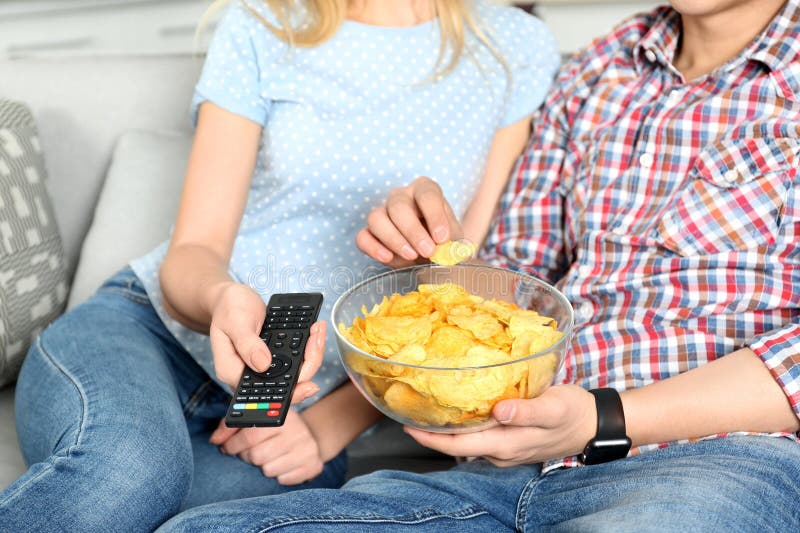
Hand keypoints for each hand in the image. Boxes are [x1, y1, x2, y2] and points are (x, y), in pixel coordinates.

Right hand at [210, 281, 326, 394]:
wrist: (230, 297)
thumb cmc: (228, 308)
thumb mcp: (235, 322)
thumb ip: (247, 343)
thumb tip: (263, 365)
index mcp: (233, 372)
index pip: (265, 394)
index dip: (290, 393)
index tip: (309, 383)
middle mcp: (250, 375)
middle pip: (287, 384)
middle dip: (308, 363)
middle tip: (317, 338)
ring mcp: (263, 367)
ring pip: (296, 371)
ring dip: (312, 353)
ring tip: (317, 330)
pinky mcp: (274, 358)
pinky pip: (296, 359)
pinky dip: (308, 346)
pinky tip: (314, 332)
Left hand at [210, 409, 323, 484]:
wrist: (307, 438)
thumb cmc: (274, 430)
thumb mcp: (256, 419)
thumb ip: (231, 426)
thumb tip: (215, 440)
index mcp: (282, 415)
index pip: (252, 433)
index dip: (234, 444)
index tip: (227, 448)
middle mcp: (297, 430)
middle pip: (257, 455)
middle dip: (246, 457)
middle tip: (249, 453)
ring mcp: (307, 448)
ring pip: (268, 470)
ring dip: (262, 467)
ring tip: (267, 458)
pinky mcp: (313, 465)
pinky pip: (283, 480)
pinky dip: (278, 476)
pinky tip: (282, 465)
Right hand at [356, 176, 463, 267]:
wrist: (432, 257)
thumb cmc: (444, 243)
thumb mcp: (454, 240)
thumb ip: (449, 243)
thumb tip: (440, 248)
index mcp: (425, 190)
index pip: (426, 194)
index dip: (434, 215)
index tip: (442, 238)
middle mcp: (401, 196)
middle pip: (398, 206)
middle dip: (413, 231)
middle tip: (428, 251)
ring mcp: (382, 213)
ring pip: (376, 218)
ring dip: (393, 239)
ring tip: (411, 256)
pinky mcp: (370, 234)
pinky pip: (362, 237)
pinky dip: (373, 248)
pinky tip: (388, 259)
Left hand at [405, 385, 596, 466]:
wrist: (593, 425)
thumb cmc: (573, 412)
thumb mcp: (553, 406)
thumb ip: (526, 411)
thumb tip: (499, 411)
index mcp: (506, 443)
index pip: (458, 444)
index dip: (431, 437)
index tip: (408, 424)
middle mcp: (501, 451)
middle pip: (457, 445)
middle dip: (431, 432)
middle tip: (409, 411)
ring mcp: (506, 449)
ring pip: (468, 441)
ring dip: (448, 428)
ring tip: (428, 407)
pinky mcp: (511, 441)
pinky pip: (481, 437)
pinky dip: (466, 425)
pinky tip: (460, 408)